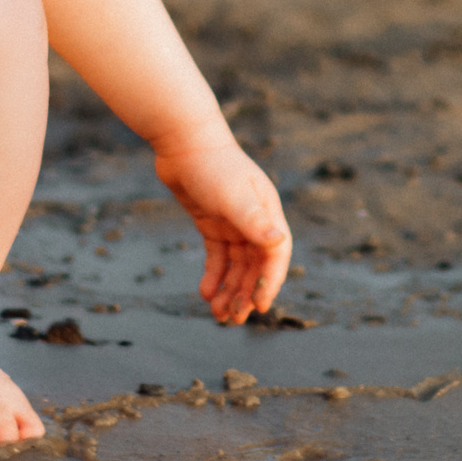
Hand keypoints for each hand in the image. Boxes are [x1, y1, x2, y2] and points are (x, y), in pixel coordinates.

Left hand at [154, 138, 291, 324]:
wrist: (183, 141)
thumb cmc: (212, 165)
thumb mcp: (232, 196)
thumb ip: (253, 220)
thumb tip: (278, 243)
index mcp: (267, 212)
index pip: (276, 254)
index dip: (270, 281)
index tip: (259, 306)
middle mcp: (253, 220)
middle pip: (256, 265)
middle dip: (246, 293)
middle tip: (233, 319)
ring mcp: (232, 222)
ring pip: (236, 265)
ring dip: (230, 289)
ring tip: (219, 314)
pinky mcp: (212, 223)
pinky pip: (217, 256)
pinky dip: (214, 275)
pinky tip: (206, 293)